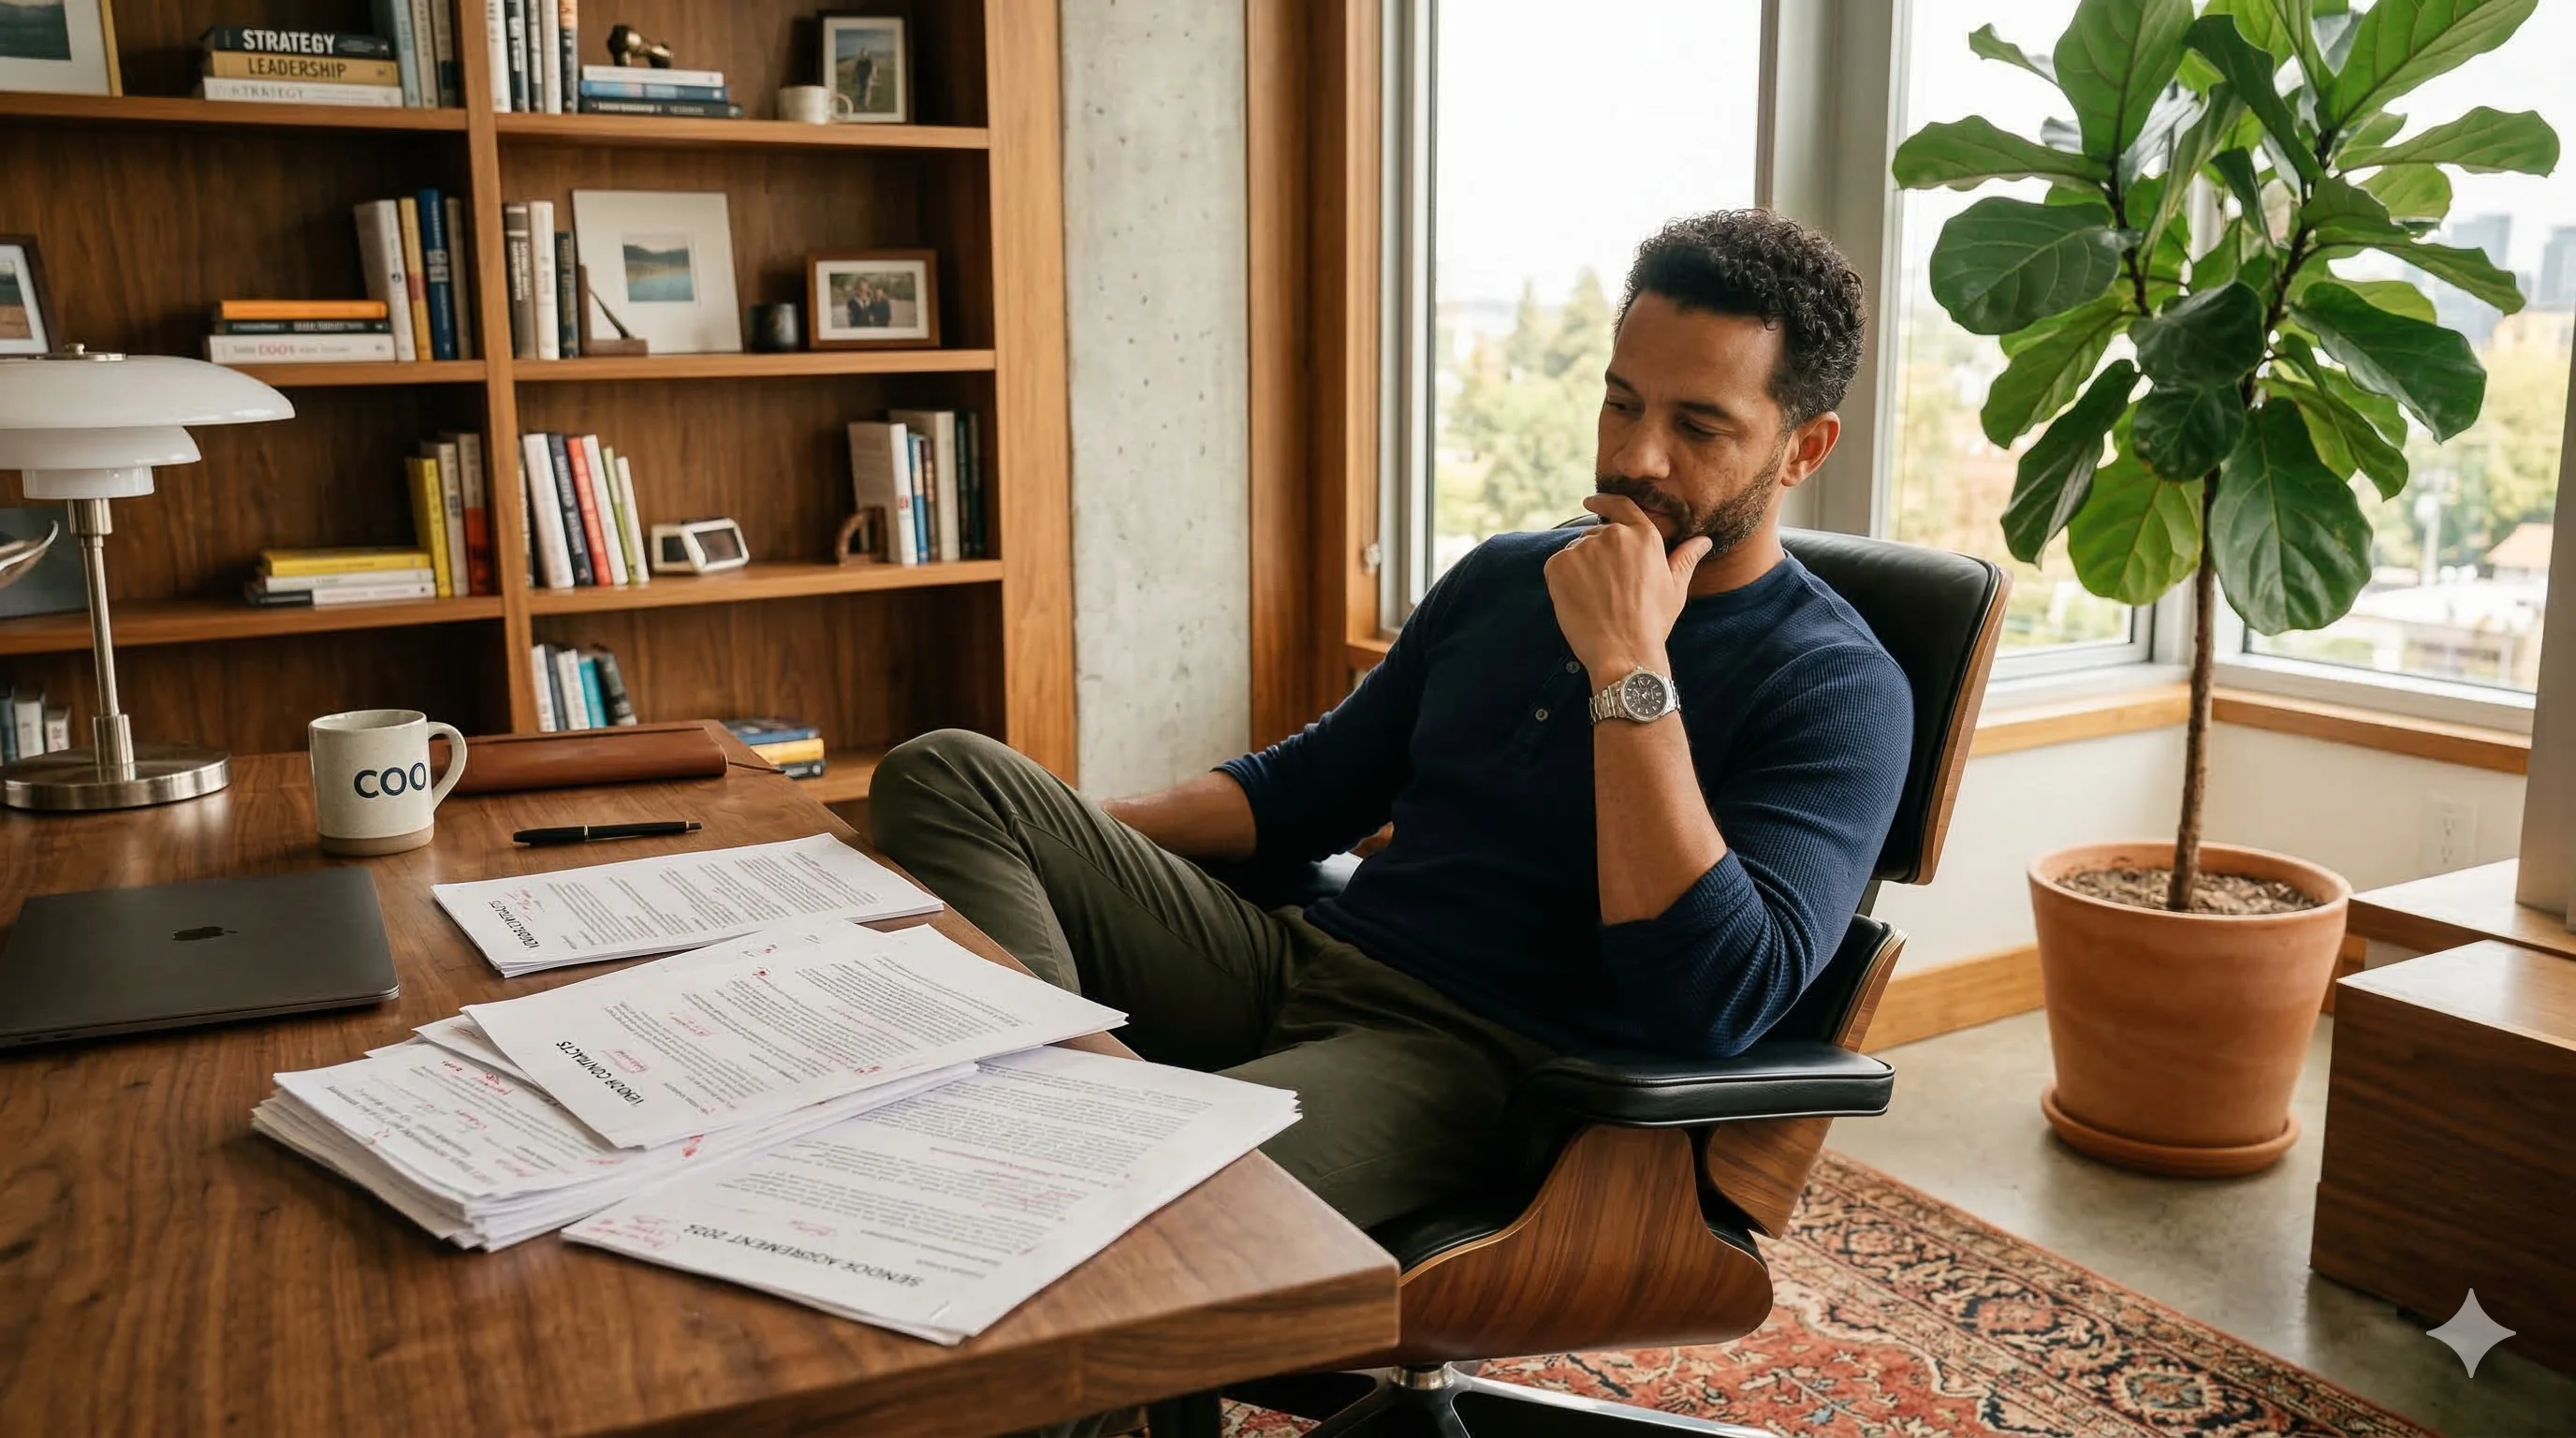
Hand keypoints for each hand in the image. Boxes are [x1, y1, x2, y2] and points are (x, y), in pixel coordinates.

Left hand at [1543, 494, 1710, 685]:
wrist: (1624, 651)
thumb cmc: (1652, 622)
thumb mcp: (1675, 588)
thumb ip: (1685, 558)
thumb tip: (1704, 540)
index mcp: (1644, 536)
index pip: (1620, 506)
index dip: (1603, 502)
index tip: (1590, 502)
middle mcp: (1614, 535)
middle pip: (1595, 534)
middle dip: (1597, 555)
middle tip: (1603, 587)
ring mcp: (1584, 548)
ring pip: (1576, 551)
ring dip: (1580, 568)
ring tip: (1594, 599)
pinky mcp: (1559, 564)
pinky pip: (1557, 565)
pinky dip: (1563, 580)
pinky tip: (1578, 601)